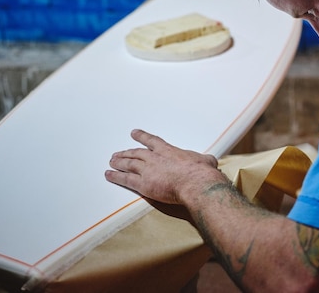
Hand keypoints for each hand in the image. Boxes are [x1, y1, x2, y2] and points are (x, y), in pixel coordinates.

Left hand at [105, 129, 222, 204]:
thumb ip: (204, 160)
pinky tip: (109, 175)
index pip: (152, 141)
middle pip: (136, 153)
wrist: (196, 183)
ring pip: (128, 164)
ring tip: (111, 162)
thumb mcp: (206, 161)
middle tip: (117, 153)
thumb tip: (210, 161)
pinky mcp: (143, 184)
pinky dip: (116, 177)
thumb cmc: (201, 173)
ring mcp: (148, 170)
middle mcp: (155, 158)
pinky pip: (125, 180)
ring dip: (118, 162)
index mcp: (169, 151)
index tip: (134, 133)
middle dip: (126, 152)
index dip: (142, 137)